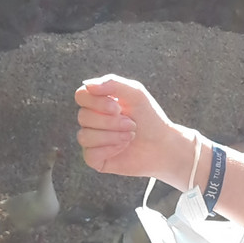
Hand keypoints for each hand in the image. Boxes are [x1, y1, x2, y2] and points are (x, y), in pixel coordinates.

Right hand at [74, 74, 191, 183]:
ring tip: (130, 136)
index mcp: (97, 102)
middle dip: (111, 122)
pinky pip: (89, 154)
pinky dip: (109, 150)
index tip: (117, 107)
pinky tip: (122, 148)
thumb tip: (87, 84)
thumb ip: (112, 83)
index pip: (81, 96)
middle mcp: (91, 120)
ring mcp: (91, 140)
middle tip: (131, 124)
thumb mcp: (135, 93)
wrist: (162, 145)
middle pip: (83, 117)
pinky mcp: (95, 159)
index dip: (97, 102)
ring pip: (84, 136)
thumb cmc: (149, 117)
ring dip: (112, 136)